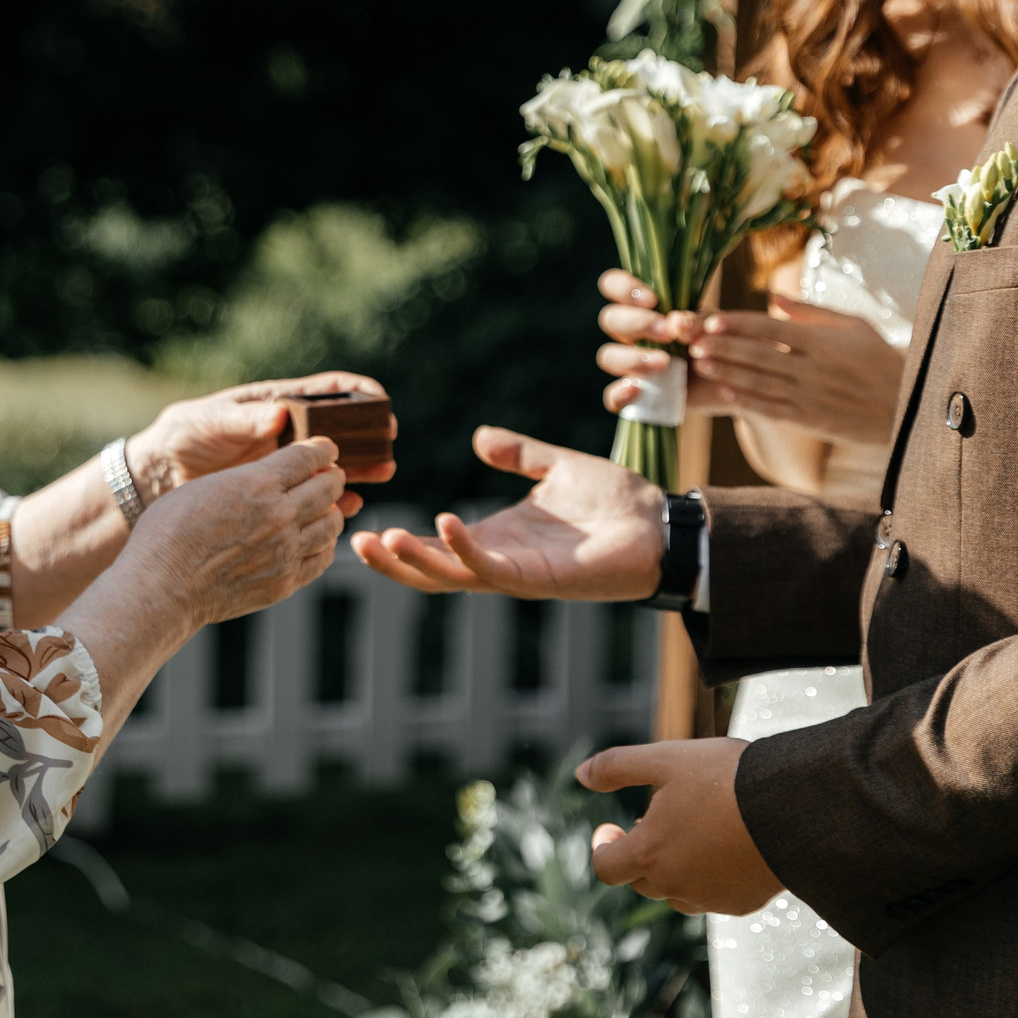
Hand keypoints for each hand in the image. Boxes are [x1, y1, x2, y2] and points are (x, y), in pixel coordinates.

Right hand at [125, 438, 350, 626]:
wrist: (162, 586)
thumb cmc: (170, 531)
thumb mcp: (204, 486)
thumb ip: (245, 478)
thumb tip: (270, 477)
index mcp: (258, 483)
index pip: (308, 457)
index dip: (322, 450)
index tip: (326, 450)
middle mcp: (280, 514)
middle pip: (328, 487)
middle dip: (331, 477)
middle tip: (329, 476)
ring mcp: (286, 550)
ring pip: (331, 523)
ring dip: (331, 510)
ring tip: (323, 508)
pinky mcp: (285, 581)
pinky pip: (322, 557)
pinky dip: (324, 544)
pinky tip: (314, 540)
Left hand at [129, 371, 396, 498]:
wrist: (160, 475)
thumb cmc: (184, 436)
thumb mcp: (212, 422)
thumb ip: (245, 419)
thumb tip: (280, 415)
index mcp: (278, 405)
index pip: (326, 391)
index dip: (355, 391)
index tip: (378, 400)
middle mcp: (290, 433)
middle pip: (340, 428)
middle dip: (368, 434)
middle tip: (387, 445)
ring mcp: (287, 465)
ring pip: (335, 465)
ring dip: (361, 468)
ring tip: (382, 474)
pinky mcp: (280, 494)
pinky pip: (316, 497)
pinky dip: (335, 502)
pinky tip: (348, 508)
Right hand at [349, 426, 660, 599]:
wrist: (663, 523)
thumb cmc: (617, 503)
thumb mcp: (557, 468)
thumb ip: (518, 455)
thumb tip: (477, 439)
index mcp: (501, 537)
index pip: (439, 548)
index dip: (403, 543)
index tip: (365, 527)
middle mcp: (503, 559)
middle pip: (434, 572)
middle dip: (393, 563)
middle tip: (354, 542)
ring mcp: (520, 573)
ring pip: (453, 576)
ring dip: (415, 562)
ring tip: (380, 541)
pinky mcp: (541, 578)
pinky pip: (493, 569)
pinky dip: (464, 549)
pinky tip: (443, 524)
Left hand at [578, 738, 783, 916]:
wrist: (793, 808)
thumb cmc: (725, 779)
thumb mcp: (665, 759)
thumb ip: (617, 767)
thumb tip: (581, 775)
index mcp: (649, 854)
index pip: (607, 868)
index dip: (604, 848)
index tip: (609, 829)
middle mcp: (675, 886)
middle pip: (641, 881)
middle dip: (640, 854)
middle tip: (654, 822)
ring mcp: (710, 900)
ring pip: (677, 893)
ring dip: (673, 869)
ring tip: (690, 834)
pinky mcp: (742, 905)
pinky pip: (715, 897)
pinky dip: (711, 877)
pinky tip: (726, 848)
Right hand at [594, 267, 721, 416]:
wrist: (726, 382)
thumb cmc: (711, 344)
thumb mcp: (711, 326)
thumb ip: (696, 320)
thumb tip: (677, 321)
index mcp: (641, 308)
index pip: (612, 285)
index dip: (623, 287)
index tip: (652, 300)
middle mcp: (628, 334)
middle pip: (609, 319)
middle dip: (637, 323)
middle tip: (668, 333)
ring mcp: (627, 366)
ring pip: (607, 356)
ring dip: (633, 358)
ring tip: (665, 363)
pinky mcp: (632, 396)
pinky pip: (611, 397)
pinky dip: (619, 393)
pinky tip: (637, 389)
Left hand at [670, 298, 903, 448]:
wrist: (906, 407)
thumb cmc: (879, 359)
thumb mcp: (853, 326)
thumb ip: (811, 312)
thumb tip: (774, 297)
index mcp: (821, 341)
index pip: (771, 329)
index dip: (739, 324)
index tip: (713, 319)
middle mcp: (812, 368)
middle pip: (759, 355)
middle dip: (724, 347)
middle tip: (693, 340)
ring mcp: (810, 395)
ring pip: (760, 382)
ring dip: (728, 372)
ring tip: (701, 362)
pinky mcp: (810, 419)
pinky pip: (772, 408)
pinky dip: (747, 400)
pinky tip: (726, 391)